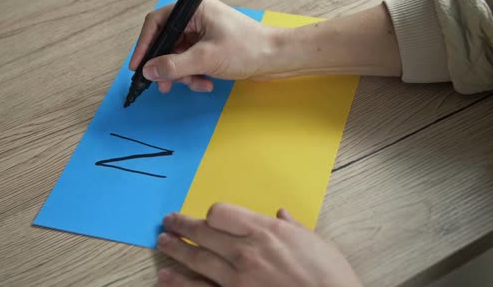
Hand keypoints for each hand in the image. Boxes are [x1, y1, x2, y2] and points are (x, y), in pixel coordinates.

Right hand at [130, 0, 275, 92]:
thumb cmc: (249, 48)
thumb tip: (150, 70)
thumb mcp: (206, 58)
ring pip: (179, 56)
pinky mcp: (210, 47)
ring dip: (184, 74)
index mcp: (195, 9)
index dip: (145, 44)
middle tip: (165, 84)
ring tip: (195, 83)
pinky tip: (206, 83)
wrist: (276, 58)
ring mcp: (204, 33)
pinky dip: (195, 75)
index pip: (158, 22)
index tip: (138, 65)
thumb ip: (174, 65)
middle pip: (167, 43)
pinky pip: (192, 62)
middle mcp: (197, 19)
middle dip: (168, 66)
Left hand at [157, 203, 362, 286]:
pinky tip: (166, 277)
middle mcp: (247, 251)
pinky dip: (180, 283)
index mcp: (267, 231)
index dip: (212, 213)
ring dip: (176, 249)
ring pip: (197, 259)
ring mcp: (238, 278)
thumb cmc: (330, 278)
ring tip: (162, 242)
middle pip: (204, 232)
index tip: (209, 217)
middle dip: (183, 225)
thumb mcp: (317, 243)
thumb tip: (282, 214)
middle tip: (169, 221)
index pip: (222, 213)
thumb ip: (294, 227)